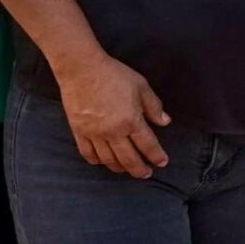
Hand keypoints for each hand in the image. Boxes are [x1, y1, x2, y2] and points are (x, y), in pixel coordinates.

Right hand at [59, 53, 172, 176]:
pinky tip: (103, 162)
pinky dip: (97, 161)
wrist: (82, 69)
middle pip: (129, 159)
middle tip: (146, 174)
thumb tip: (165, 122)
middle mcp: (113, 131)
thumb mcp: (141, 87)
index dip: (156, 156)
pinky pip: (88, 153)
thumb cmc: (113, 74)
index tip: (162, 162)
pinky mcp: (79, 131)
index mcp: (131, 120)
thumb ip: (154, 107)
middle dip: (140, 169)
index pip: (148, 145)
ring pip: (108, 160)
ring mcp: (94, 133)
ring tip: (127, 169)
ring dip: (120, 168)